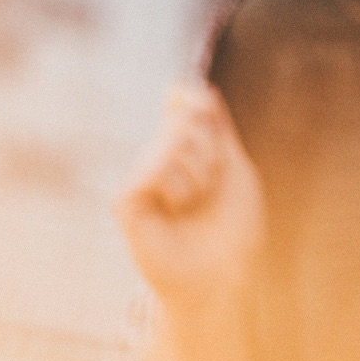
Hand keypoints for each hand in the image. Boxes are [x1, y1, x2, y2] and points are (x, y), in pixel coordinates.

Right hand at [117, 81, 264, 312]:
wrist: (222, 272)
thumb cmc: (232, 226)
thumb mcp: (234, 167)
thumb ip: (217, 127)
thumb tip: (199, 87)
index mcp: (186, 147)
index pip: (179, 101)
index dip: (191, 97)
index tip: (205, 107)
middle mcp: (159, 156)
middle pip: (183, 118)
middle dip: (211, 149)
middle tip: (211, 184)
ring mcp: (140, 177)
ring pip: (169, 142)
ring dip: (198, 173)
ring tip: (194, 202)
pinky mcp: (125, 200)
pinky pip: (150, 170)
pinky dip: (175, 189)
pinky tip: (173, 211)